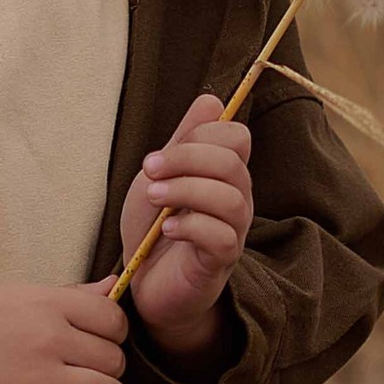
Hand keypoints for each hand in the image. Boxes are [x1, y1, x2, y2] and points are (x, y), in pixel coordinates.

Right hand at [0, 283, 128, 383]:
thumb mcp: (18, 295)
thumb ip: (69, 294)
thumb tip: (113, 284)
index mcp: (49, 304)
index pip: (113, 318)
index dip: (116, 334)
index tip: (104, 343)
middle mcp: (50, 337)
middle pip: (114, 359)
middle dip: (113, 371)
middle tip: (98, 376)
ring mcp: (41, 376)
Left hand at [121, 94, 253, 356]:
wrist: (146, 284)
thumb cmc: (154, 228)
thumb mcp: (160, 175)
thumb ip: (183, 140)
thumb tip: (211, 99)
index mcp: (224, 174)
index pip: (235, 137)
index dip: (198, 138)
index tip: (156, 158)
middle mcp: (237, 198)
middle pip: (231, 163)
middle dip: (186, 160)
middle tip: (149, 173)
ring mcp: (233, 231)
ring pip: (231, 199)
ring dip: (186, 192)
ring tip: (155, 202)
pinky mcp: (221, 262)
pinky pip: (223, 238)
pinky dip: (191, 227)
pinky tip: (165, 230)